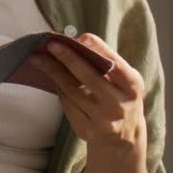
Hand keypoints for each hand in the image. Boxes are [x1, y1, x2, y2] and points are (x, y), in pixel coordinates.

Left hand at [33, 33, 145, 151]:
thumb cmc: (120, 96)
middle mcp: (119, 105)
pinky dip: (58, 89)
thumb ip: (106, 62)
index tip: (81, 37)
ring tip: (39, 58)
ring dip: (54, 72)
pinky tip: (51, 78)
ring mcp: (103, 121)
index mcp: (132, 87)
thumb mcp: (123, 79)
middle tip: (51, 44)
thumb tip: (78, 41)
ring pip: (72, 91)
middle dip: (68, 58)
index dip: (99, 49)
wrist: (124, 135)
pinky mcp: (87, 131)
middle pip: (89, 78)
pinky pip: (67, 105)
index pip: (115, 65)